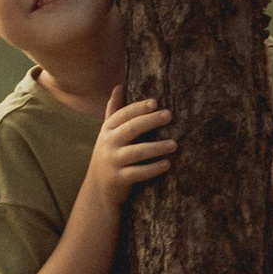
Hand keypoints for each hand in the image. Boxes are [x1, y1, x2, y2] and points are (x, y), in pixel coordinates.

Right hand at [87, 86, 173, 204]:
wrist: (97, 188)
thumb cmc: (109, 154)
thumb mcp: (107, 132)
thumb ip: (114, 110)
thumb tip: (119, 85)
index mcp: (107, 130)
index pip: (122, 114)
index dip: (138, 108)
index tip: (155, 102)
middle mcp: (108, 143)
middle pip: (130, 129)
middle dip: (150, 121)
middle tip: (169, 115)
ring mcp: (113, 162)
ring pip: (136, 152)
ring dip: (156, 147)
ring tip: (174, 144)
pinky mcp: (119, 179)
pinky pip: (137, 173)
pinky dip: (152, 169)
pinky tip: (167, 164)